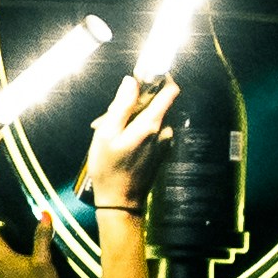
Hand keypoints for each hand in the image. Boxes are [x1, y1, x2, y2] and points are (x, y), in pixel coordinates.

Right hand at [75, 70, 177, 210]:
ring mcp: (165, 142)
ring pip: (152, 117)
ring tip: (109, 133)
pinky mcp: (161, 151)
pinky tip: (119, 143)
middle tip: (109, 116)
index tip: (143, 76)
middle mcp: (164, 131)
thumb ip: (121, 105)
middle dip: (134, 103)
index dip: (160, 78)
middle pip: (156, 103)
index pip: (170, 90)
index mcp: (152, 124)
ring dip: (132, 119)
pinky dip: (136, 131)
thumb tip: (131, 81)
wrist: (120, 201)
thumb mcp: (106, 133)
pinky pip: (151, 131)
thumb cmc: (108, 168)